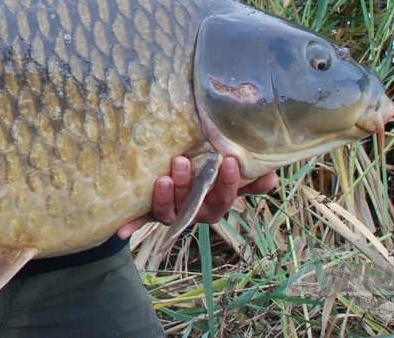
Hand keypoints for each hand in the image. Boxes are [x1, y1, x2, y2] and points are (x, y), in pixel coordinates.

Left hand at [117, 155, 278, 238]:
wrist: (180, 170)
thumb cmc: (210, 168)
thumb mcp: (230, 170)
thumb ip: (250, 175)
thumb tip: (272, 176)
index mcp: (215, 203)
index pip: (225, 197)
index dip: (229, 183)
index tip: (229, 161)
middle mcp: (195, 212)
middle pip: (195, 206)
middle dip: (189, 186)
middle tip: (182, 161)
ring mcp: (172, 213)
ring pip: (170, 212)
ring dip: (165, 198)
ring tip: (162, 176)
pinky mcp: (149, 211)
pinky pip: (141, 220)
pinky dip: (132, 226)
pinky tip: (121, 231)